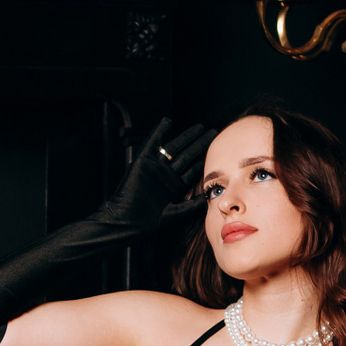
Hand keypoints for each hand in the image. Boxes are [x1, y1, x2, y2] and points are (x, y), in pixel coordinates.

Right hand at [103, 117, 217, 226]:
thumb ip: (193, 204)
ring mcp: (155, 168)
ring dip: (186, 137)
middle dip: (199, 144)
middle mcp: (166, 176)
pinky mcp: (142, 162)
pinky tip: (167, 122)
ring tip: (199, 127)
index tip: (216, 150)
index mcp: (174, 187)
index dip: (204, 159)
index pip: (192, 169)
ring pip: (173, 148)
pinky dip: (159, 132)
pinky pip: (152, 143)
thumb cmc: (150, 223)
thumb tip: (209, 196)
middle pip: (186, 155)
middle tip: (212, 133)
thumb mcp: (178, 213)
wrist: (128, 222)